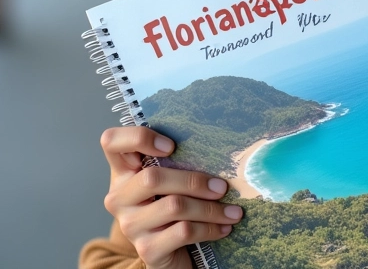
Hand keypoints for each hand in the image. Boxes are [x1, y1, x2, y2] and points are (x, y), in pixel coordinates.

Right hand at [100, 126, 242, 268]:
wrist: (172, 254)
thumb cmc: (174, 205)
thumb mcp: (172, 179)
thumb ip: (177, 161)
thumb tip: (214, 143)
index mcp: (124, 172)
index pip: (111, 141)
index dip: (137, 137)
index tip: (171, 145)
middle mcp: (119, 198)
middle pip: (152, 178)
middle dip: (193, 181)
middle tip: (222, 187)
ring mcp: (130, 225)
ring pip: (173, 205)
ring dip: (210, 208)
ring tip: (233, 211)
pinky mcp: (147, 249)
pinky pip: (183, 231)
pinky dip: (210, 227)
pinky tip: (224, 227)